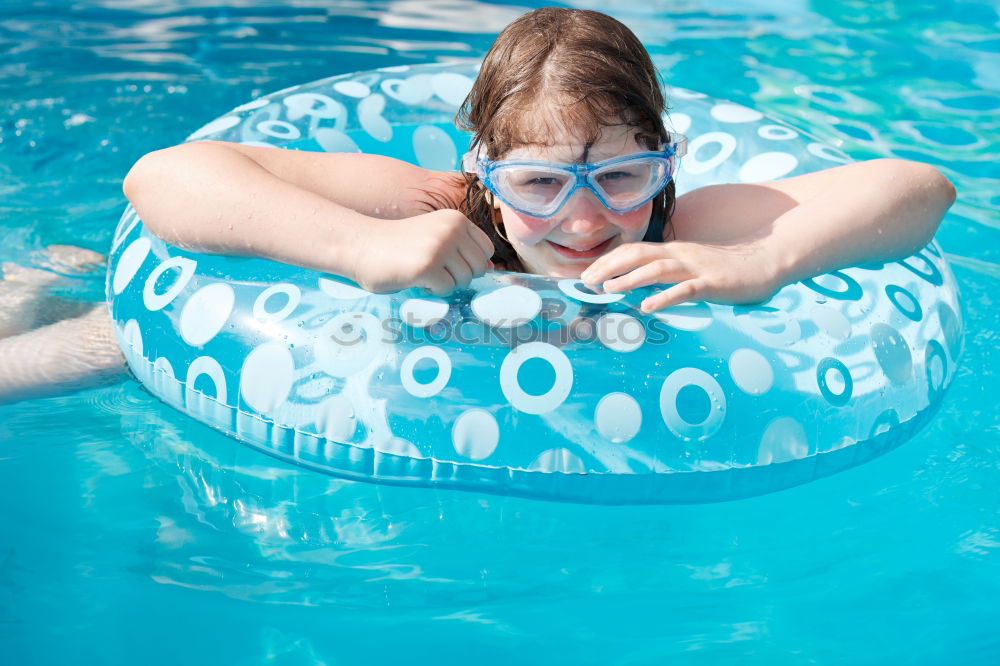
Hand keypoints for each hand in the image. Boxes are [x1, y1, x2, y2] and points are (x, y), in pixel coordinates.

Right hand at [350, 209, 493, 295]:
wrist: (360, 244)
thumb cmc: (397, 245)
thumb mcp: (434, 237)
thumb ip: (461, 249)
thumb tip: (490, 269)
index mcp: (456, 219)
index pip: (486, 251)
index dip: (469, 263)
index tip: (448, 263)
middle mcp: (452, 229)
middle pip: (478, 268)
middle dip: (459, 276)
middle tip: (434, 271)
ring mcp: (440, 247)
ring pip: (464, 280)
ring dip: (445, 283)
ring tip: (422, 272)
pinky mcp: (427, 266)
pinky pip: (447, 289)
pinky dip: (433, 290)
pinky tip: (415, 278)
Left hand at [579, 238, 783, 311]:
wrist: (767, 260)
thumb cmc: (727, 267)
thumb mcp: (692, 266)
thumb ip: (668, 273)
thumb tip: (640, 285)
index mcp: (674, 252)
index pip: (634, 251)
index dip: (608, 260)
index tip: (587, 273)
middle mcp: (681, 255)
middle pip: (638, 255)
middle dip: (610, 266)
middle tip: (586, 281)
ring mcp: (697, 268)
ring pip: (657, 269)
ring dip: (630, 278)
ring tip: (608, 289)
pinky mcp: (713, 283)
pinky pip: (685, 290)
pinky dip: (664, 297)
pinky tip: (648, 307)